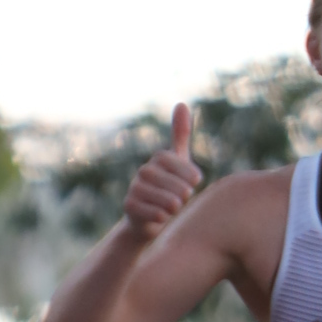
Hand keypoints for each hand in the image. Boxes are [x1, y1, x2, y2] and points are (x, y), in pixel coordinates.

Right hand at [122, 103, 201, 241]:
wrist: (146, 217)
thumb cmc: (168, 186)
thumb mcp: (179, 160)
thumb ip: (181, 134)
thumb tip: (181, 103)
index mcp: (160, 157)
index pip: (190, 173)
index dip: (193, 183)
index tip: (190, 185)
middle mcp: (145, 170)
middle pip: (180, 188)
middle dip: (184, 198)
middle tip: (178, 199)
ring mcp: (135, 188)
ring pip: (169, 201)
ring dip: (174, 209)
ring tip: (170, 208)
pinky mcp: (128, 206)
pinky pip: (156, 214)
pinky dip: (162, 218)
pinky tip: (160, 216)